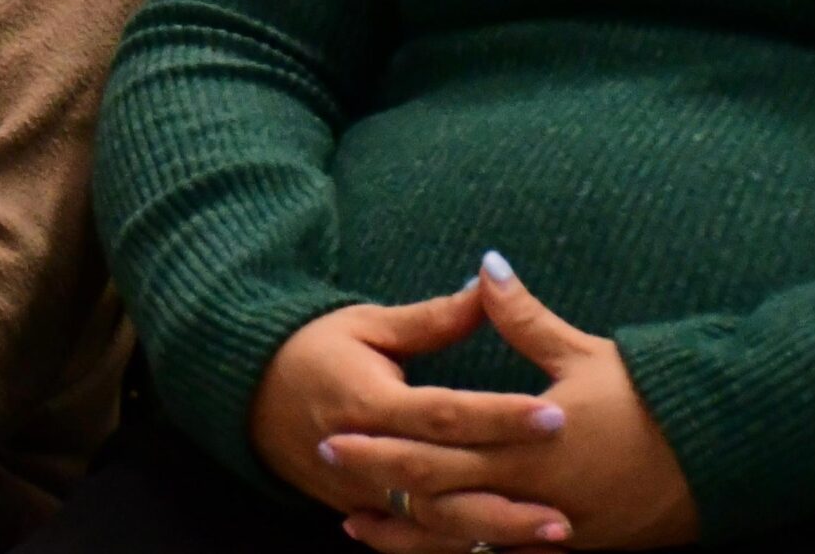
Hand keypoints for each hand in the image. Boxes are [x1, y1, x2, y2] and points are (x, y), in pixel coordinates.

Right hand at [250, 285, 568, 544]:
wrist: (249, 395)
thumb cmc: (314, 348)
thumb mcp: (368, 324)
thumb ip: (430, 319)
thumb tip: (486, 287)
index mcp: (370, 402)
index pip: (445, 415)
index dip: (500, 417)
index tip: (554, 415)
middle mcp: (367, 457)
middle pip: (444, 485)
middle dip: (507, 497)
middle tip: (565, 504)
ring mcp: (362, 493)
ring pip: (433, 526)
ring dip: (493, 536)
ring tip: (553, 537)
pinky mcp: (364, 510)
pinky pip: (416, 541)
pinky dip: (461, 552)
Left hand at [333, 254, 697, 552]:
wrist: (717, 456)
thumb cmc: (651, 399)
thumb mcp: (585, 353)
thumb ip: (526, 318)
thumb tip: (487, 265)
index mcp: (527, 442)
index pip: (440, 442)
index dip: (385, 438)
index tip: (337, 428)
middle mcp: (530, 492)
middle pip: (437, 492)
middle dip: (379, 479)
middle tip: (326, 462)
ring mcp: (547, 530)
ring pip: (462, 540)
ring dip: (406, 535)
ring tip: (356, 527)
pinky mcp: (567, 548)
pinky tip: (427, 550)